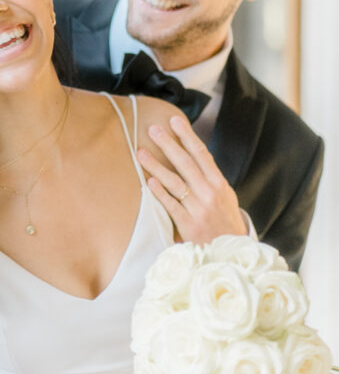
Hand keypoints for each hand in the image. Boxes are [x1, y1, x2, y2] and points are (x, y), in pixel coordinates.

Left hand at [137, 114, 247, 243]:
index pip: (202, 154)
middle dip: (169, 144)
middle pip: (186, 163)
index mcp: (219, 183)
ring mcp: (199, 209)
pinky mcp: (189, 225)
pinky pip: (172, 205)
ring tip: (140, 152)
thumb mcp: (224, 195)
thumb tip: (195, 152)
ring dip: (156, 165)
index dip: (188, 136)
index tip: (175, 121)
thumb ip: (209, 176)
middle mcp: (210, 193)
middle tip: (153, 129)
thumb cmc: (224, 220)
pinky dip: (160, 192)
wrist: (232, 252)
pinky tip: (149, 181)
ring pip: (175, 182)